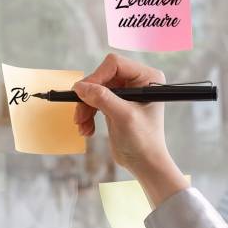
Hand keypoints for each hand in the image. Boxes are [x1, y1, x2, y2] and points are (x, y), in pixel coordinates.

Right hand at [73, 53, 186, 206]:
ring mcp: (125, 93)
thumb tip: (79, 86)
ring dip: (85, 108)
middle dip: (88, 97)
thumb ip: (102, 98)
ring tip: (82, 126)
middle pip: (101, 77)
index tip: (83, 94)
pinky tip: (87, 129)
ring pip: (94, 90)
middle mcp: (137, 81)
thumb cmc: (143, 141)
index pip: (114, 64)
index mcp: (147, 78)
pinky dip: (88, 115)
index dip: (97, 77)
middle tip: (80, 116)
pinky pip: (94, 101)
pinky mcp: (115, 104)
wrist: (144, 163)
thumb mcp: (122, 117)